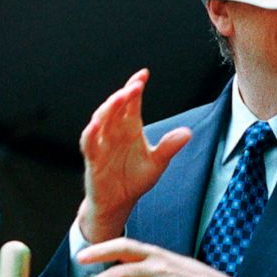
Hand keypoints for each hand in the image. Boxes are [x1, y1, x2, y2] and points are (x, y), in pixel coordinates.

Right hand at [78, 69, 191, 242]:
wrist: (118, 202)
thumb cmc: (134, 179)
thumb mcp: (157, 162)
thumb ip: (169, 147)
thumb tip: (187, 132)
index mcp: (130, 128)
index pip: (132, 103)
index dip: (135, 87)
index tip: (144, 74)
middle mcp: (114, 132)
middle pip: (116, 107)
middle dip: (125, 94)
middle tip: (135, 85)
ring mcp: (102, 144)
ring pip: (101, 120)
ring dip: (109, 108)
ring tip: (120, 97)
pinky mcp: (93, 159)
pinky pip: (89, 143)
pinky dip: (91, 133)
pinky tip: (96, 124)